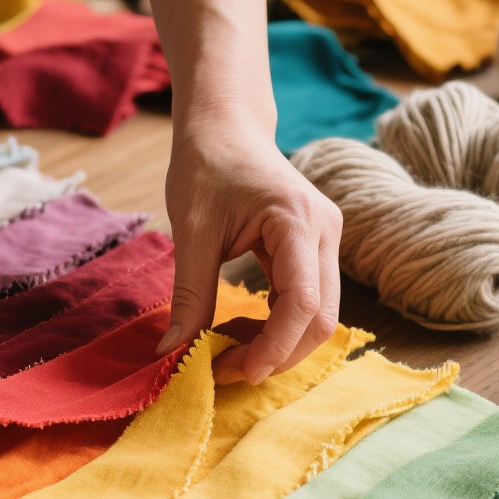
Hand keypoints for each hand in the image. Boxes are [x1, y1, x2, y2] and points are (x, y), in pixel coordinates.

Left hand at [160, 105, 342, 383]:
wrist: (225, 127)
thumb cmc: (206, 165)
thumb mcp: (191, 231)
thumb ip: (189, 294)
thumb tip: (172, 352)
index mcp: (298, 220)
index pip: (302, 301)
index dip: (273, 346)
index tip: (235, 371)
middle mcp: (325, 231)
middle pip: (321, 318)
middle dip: (278, 354)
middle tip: (226, 371)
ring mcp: (326, 241)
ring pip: (318, 316)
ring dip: (278, 345)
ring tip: (228, 350)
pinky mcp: (316, 250)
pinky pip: (306, 302)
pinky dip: (277, 327)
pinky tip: (241, 329)